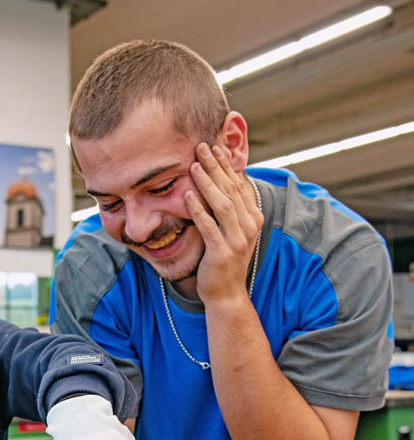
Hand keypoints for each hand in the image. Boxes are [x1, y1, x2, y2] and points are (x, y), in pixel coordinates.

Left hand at [185, 142, 263, 304]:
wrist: (226, 293)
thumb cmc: (224, 258)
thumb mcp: (232, 230)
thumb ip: (230, 208)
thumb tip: (221, 181)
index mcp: (253, 218)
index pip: (239, 184)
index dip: (227, 165)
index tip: (214, 147)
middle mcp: (249, 226)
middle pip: (231, 189)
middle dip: (216, 167)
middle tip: (201, 147)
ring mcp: (237, 240)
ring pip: (223, 204)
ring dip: (208, 183)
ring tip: (194, 166)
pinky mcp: (222, 252)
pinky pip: (209, 226)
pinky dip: (198, 209)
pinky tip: (187, 195)